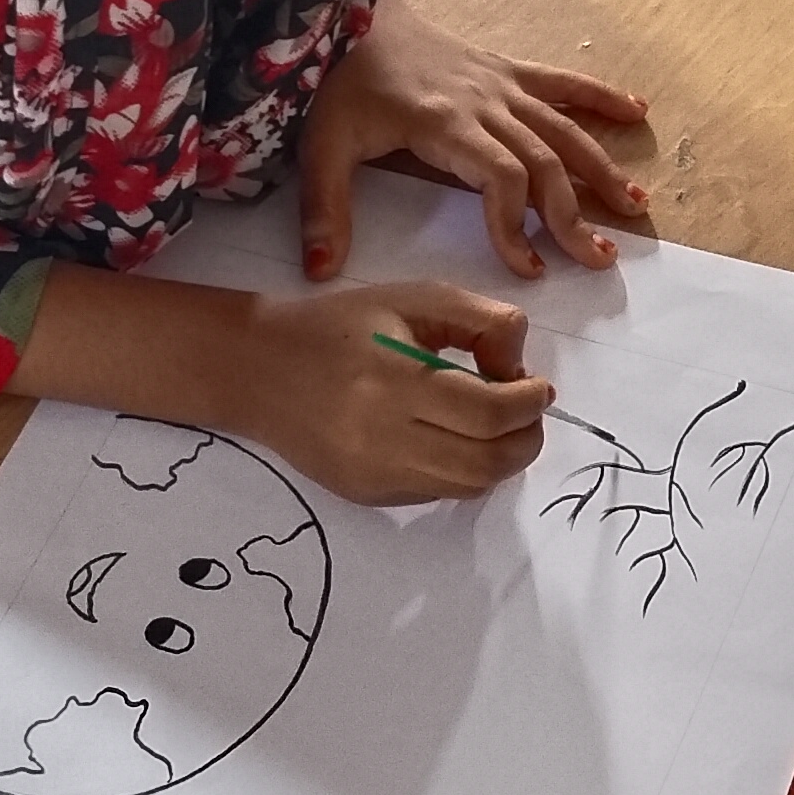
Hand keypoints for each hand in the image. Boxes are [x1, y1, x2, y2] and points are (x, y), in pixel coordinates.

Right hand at [236, 280, 553, 504]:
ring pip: (469, 486)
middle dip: (526, 437)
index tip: (536, 383)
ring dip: (500, 458)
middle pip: (488, 462)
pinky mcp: (368, 496)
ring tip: (494, 423)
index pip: (490, 414)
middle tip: (526, 409)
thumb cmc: (338, 326)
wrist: (257, 370)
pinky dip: (463, 470)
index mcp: (393, 381)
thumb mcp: (412, 298)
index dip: (530, 402)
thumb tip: (519, 368)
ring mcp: (374, 476)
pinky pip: (438, 493)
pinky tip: (452, 437)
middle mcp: (383, 439)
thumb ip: (480, 320)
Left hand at [298, 0, 648, 279]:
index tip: (526, 268)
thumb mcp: (322, 145)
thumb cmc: (338, 81)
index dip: (517, 226)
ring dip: (602, 167)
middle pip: (543, 161)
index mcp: (444, 123)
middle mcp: (483, 102)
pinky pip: (561, 82)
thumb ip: (325, 209)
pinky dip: (601, 96)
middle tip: (598, 258)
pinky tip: (638, 111)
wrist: (351, 11)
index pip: (500, 178)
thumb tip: (320, 272)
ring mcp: (499, 84)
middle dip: (573, 214)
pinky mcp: (504, 69)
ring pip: (563, 128)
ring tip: (635, 206)